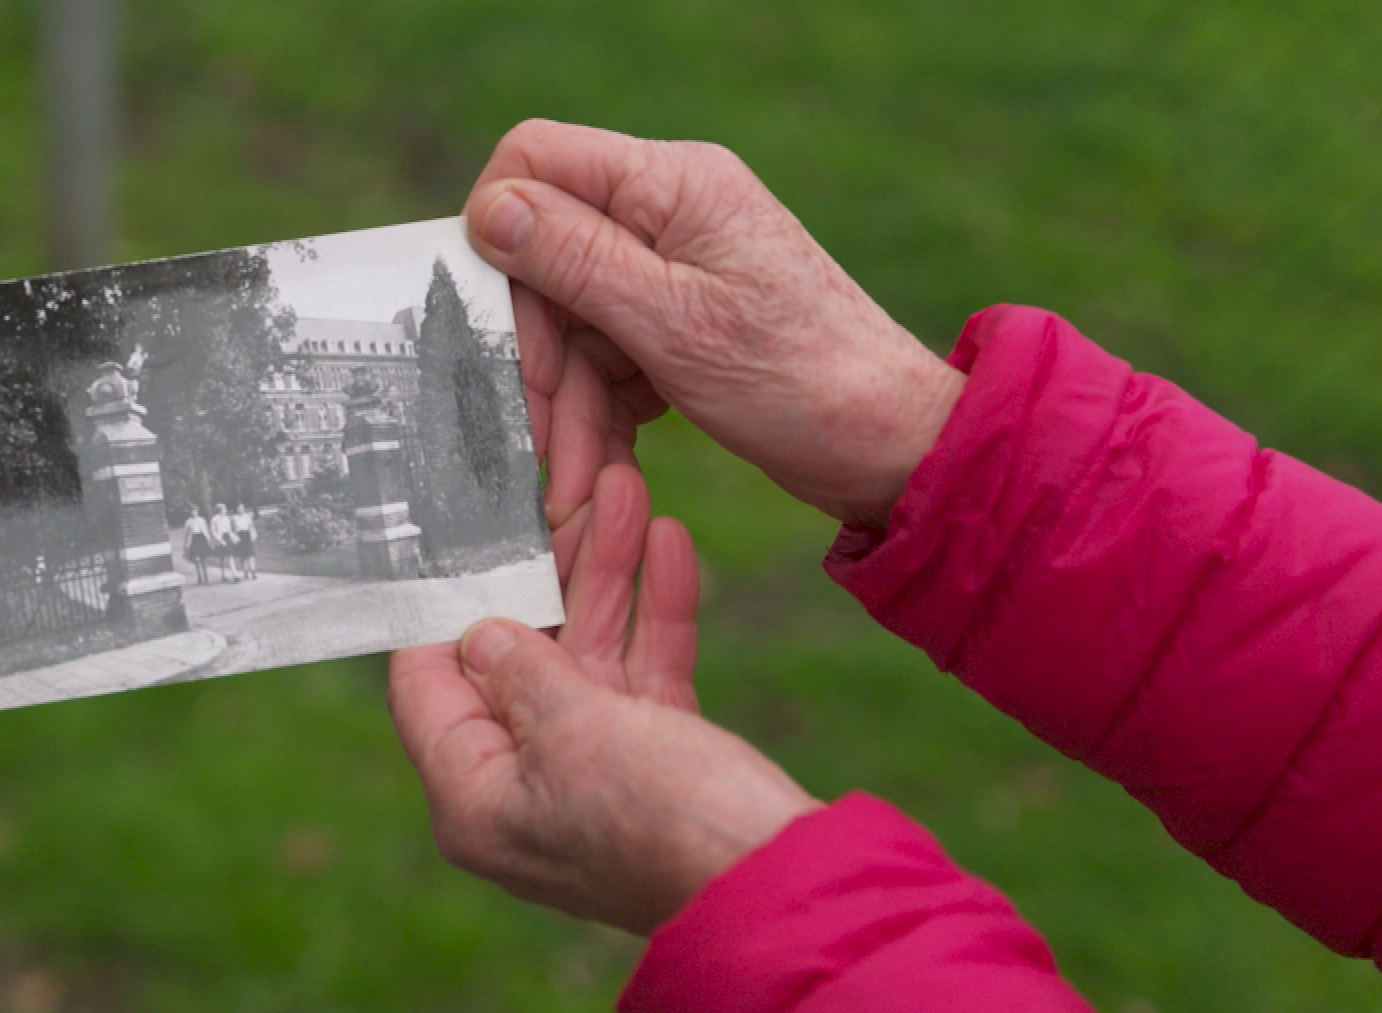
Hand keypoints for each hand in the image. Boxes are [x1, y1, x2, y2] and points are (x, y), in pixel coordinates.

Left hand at [388, 466, 820, 933]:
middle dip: (546, 568)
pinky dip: (654, 612)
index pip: (427, 683)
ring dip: (606, 571)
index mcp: (474, 796)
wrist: (781, 889)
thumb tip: (481, 634)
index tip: (457, 532)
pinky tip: (669, 542)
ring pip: (586, 653)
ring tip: (623, 487)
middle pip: (516, 655)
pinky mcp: (657, 764)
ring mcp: (592, 775)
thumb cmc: (663, 822)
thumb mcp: (575, 731)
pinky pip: (641, 674)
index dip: (443, 605)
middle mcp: (522, 786)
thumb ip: (522, 670)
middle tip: (563, 491)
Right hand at [470, 120, 966, 527]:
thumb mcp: (673, 324)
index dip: (498, 234)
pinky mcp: (682, 326)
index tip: (495, 322)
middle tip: (538, 432)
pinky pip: (610, 358)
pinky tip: (605, 465)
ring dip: (567, 404)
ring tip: (573, 482)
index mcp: (671, 185)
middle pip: (547, 258)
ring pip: (574, 323)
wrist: (891, 447)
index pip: (538, 161)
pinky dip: (602, 413)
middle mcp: (669, 214)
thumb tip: (490, 211)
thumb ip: (575, 261)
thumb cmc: (799, 381)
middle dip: (537, 351)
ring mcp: (676, 272)